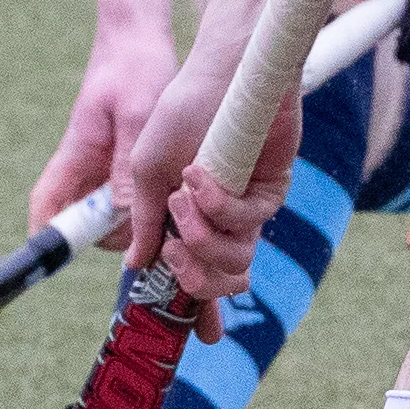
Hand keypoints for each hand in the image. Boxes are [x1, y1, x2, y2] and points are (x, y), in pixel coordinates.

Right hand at [30, 12, 174, 235]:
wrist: (140, 36)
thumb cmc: (134, 66)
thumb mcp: (138, 114)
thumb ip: (129, 163)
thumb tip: (123, 214)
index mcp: (77, 154)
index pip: (46, 204)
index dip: (47, 236)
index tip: (58, 261)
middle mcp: (87, 165)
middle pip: (81, 220)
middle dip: (106, 237)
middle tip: (147, 239)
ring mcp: (105, 164)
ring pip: (107, 212)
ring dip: (131, 223)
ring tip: (170, 220)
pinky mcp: (126, 159)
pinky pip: (128, 195)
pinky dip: (146, 206)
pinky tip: (176, 203)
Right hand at [114, 24, 301, 308]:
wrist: (220, 72)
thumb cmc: (178, 112)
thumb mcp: (147, 170)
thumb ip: (143, 219)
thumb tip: (137, 265)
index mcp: (187, 220)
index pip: (193, 275)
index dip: (194, 310)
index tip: (192, 336)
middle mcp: (220, 220)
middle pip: (219, 283)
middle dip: (194, 280)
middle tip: (175, 254)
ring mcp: (246, 206)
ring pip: (235, 262)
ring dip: (200, 238)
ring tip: (183, 199)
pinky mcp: (271, 191)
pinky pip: (246, 222)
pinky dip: (216, 205)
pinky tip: (199, 174)